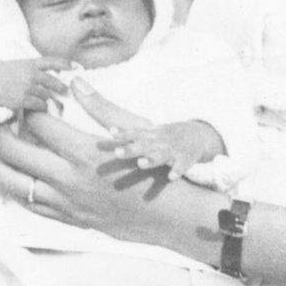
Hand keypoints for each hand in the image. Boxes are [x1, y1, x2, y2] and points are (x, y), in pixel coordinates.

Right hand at [0, 57, 68, 112]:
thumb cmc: (0, 75)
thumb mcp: (17, 65)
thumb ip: (33, 69)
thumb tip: (51, 77)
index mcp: (30, 63)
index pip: (52, 61)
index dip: (66, 64)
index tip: (77, 67)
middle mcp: (31, 74)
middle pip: (54, 82)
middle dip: (62, 88)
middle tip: (66, 92)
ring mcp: (27, 87)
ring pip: (47, 96)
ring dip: (50, 100)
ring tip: (54, 104)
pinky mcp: (22, 100)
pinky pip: (39, 106)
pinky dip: (42, 108)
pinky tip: (40, 109)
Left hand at [0, 76, 213, 250]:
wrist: (167, 216)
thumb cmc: (154, 169)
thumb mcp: (133, 131)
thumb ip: (99, 106)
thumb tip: (75, 81)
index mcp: (85, 153)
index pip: (38, 123)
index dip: (26, 108)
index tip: (22, 100)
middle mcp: (69, 180)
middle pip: (15, 154)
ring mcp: (66, 203)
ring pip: (14, 184)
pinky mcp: (68, 218)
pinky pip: (29, 204)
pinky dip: (14, 187)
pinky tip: (9, 176)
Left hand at [99, 118, 224, 180]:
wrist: (196, 136)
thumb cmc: (159, 137)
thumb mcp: (142, 131)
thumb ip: (117, 126)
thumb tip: (89, 107)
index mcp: (146, 135)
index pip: (132, 132)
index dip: (122, 133)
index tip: (110, 132)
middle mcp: (158, 140)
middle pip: (143, 144)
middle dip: (131, 149)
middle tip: (117, 153)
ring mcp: (172, 150)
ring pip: (161, 154)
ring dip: (152, 159)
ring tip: (141, 164)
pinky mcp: (184, 160)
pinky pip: (181, 166)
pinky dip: (177, 171)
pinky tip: (171, 178)